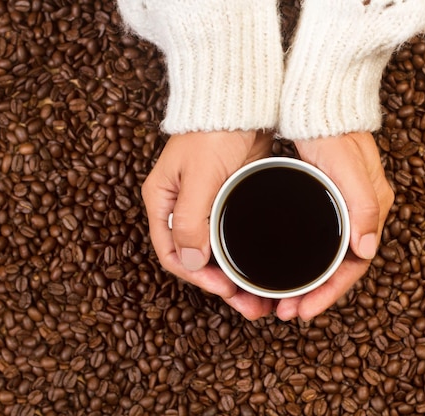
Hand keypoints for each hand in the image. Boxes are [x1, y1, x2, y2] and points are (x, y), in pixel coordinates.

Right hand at [141, 130, 275, 319]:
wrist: (241, 100)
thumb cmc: (214, 130)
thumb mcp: (200, 175)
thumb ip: (190, 218)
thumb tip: (190, 260)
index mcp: (163, 202)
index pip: (172, 253)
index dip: (197, 278)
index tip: (225, 289)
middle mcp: (180, 208)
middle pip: (196, 259)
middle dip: (220, 287)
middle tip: (250, 306)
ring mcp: (204, 205)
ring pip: (216, 254)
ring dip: (235, 277)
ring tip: (260, 299)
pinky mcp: (228, 201)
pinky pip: (233, 239)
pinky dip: (245, 258)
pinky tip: (262, 270)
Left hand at [275, 132, 393, 320]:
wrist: (318, 96)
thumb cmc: (332, 127)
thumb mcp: (346, 165)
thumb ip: (362, 204)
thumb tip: (368, 249)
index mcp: (371, 208)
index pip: (356, 264)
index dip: (331, 292)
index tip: (304, 311)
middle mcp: (360, 212)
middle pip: (341, 267)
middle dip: (315, 294)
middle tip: (286, 312)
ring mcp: (342, 205)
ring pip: (328, 257)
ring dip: (308, 281)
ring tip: (280, 300)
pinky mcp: (324, 197)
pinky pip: (318, 240)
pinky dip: (303, 259)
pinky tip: (283, 266)